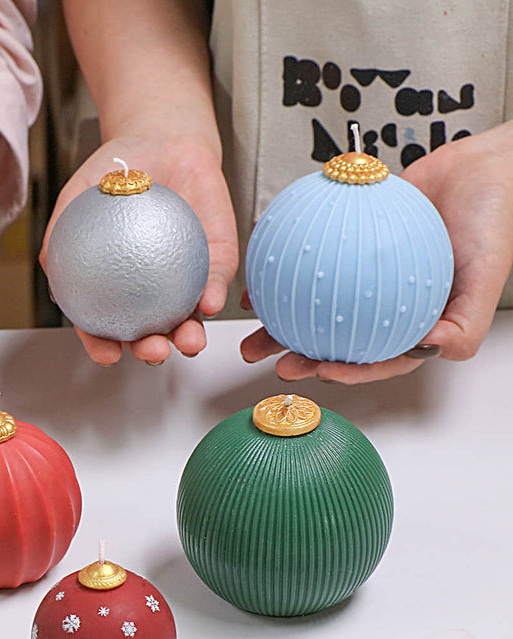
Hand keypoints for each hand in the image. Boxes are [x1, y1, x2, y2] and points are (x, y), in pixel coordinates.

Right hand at [40, 135, 237, 365]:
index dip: (103, 346)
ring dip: (189, 336)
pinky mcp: (218, 260)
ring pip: (189, 318)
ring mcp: (186, 279)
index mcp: (114, 286)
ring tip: (188, 340)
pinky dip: (214, 294)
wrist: (163, 136)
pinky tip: (211, 300)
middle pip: (150, 332)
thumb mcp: (78, 195)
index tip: (107, 354)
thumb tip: (51, 269)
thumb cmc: (117, 169)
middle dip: (152, 350)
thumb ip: (61, 232)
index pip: (104, 325)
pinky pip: (216, 280)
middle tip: (152, 350)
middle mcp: (150, 291)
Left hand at [241, 122, 512, 382]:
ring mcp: (362, 279)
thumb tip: (429, 350)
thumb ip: (466, 323)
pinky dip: (287, 271)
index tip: (321, 372)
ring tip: (251, 330)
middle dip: (301, 357)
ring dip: (281, 324)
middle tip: (271, 360)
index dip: (348, 373)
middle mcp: (383, 307)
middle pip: (337, 341)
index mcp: (415, 324)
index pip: (377, 360)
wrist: (484, 165)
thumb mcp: (489, 275)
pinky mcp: (346, 249)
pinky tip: (261, 279)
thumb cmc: (495, 218)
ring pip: (316, 307)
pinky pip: (312, 263)